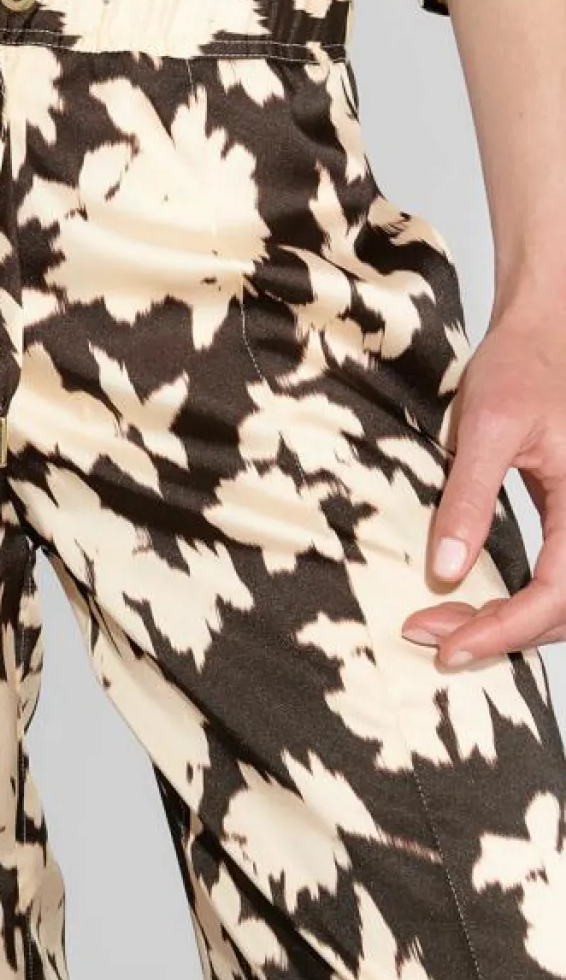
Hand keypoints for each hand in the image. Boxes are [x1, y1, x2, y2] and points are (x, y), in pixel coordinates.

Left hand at [400, 303, 565, 669]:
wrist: (542, 335)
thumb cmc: (522, 367)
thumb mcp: (487, 427)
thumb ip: (469, 498)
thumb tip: (446, 571)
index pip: (559, 592)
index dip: (506, 629)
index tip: (448, 645)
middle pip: (563, 609)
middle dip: (498, 633)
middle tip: (428, 636)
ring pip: (561, 600)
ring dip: (505, 623)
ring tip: (439, 624)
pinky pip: (555, 578)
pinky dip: (515, 603)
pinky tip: (469, 604)